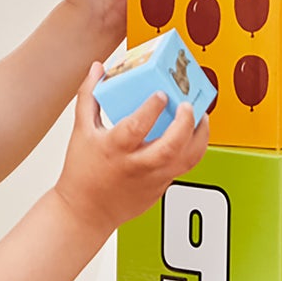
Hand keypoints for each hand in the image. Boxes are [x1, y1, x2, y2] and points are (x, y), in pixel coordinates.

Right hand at [56, 64, 208, 236]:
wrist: (86, 211)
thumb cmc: (82, 173)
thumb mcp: (81, 131)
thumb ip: (89, 96)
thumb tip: (99, 69)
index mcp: (114, 149)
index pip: (136, 127)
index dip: (151, 109)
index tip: (161, 94)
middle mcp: (136, 165)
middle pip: (170, 147)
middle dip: (185, 123)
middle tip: (188, 105)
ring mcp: (152, 179)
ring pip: (186, 160)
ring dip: (199, 137)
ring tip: (200, 118)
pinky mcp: (161, 188)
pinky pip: (184, 167)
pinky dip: (192, 149)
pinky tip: (192, 135)